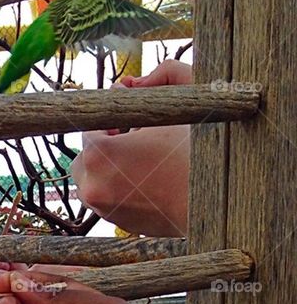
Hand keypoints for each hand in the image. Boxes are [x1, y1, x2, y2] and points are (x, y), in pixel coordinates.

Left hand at [71, 63, 191, 237]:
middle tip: (131, 137)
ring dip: (110, 167)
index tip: (127, 116)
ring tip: (141, 158)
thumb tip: (128, 84)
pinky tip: (147, 178)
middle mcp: (92, 185)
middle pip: (84, 155)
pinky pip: (109, 198)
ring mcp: (103, 208)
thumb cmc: (198, 154)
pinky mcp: (118, 224)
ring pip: (93, 179)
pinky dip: (120, 186)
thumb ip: (162, 79)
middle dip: (104, 144)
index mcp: (97, 154)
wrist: (219, 204)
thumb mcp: (182, 108)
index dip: (110, 118)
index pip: (90, 126)